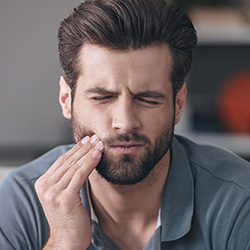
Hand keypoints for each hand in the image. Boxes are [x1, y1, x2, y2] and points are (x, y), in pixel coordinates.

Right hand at [35, 135, 103, 249]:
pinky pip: (80, 175)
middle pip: (68, 161)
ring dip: (89, 153)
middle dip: (84, 147)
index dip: (76, 148)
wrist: (67, 240)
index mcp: (43, 183)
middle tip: (96, 138)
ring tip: (100, 144)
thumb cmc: (69, 217)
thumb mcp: (64, 194)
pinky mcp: (65, 198)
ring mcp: (54, 192)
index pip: (62, 160)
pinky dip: (90, 163)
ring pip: (75, 166)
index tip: (87, 140)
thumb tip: (80, 159)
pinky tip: (98, 155)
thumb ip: (66, 178)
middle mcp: (45, 186)